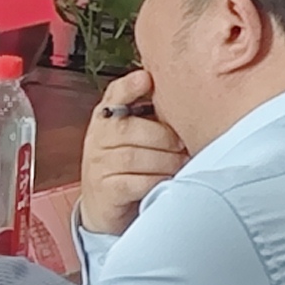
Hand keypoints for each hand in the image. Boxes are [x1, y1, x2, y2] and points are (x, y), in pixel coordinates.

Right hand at [77, 68, 187, 237]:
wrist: (104, 205)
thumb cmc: (127, 166)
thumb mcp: (133, 135)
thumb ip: (151, 114)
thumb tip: (186, 95)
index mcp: (107, 118)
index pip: (114, 94)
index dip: (129, 87)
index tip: (146, 79)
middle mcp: (98, 138)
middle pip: (134, 130)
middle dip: (166, 139)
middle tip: (183, 146)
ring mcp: (99, 164)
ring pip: (137, 158)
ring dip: (166, 162)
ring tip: (180, 165)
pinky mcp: (107, 190)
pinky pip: (137, 182)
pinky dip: (157, 181)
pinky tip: (167, 182)